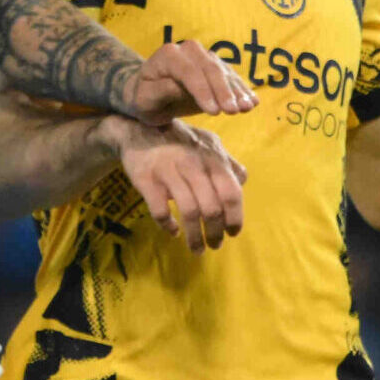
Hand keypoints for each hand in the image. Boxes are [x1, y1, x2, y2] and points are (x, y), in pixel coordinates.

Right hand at [99, 116, 248, 250]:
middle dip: (216, 233)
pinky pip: (161, 211)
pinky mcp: (147, 181)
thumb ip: (226, 162)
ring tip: (197, 249)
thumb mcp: (206, 143)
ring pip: (188, 213)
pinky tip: (173, 232)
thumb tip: (242, 180)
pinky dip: (168, 226)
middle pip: (211, 208)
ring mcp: (169, 172)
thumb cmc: (178, 140)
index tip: (233, 233)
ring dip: (195, 237)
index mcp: (212, 158)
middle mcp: (193, 164)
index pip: (231, 193)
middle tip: (215, 245)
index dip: (235, 218)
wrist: (137, 130)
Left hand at [118, 39, 257, 125]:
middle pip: (210, 68)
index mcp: (168, 55)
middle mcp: (188, 50)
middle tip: (233, 112)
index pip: (188, 71)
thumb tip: (180, 87)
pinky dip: (242, 90)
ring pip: (224, 71)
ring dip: (237, 91)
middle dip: (223, 91)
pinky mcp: (216, 67)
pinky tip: (252, 102)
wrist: (150, 94)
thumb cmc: (144, 99)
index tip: (213, 112)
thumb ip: (161, 92)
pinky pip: (231, 76)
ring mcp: (204, 56)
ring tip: (247, 108)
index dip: (202, 90)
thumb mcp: (145, 101)